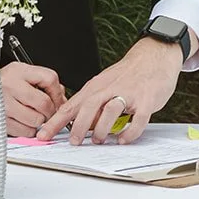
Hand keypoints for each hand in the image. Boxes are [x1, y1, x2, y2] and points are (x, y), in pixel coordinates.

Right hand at [0, 64, 66, 134]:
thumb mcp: (19, 74)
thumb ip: (41, 82)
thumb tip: (62, 97)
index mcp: (18, 70)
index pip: (49, 78)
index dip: (58, 92)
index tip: (58, 99)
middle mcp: (10, 85)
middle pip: (44, 103)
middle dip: (50, 111)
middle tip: (47, 112)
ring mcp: (4, 104)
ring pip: (36, 120)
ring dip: (39, 122)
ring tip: (32, 116)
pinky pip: (24, 131)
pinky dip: (27, 130)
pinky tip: (21, 122)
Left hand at [36, 37, 181, 144]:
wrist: (154, 56)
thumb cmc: (128, 74)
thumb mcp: (104, 84)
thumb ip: (91, 104)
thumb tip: (79, 126)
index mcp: (96, 87)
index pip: (71, 105)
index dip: (56, 121)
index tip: (43, 135)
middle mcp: (110, 89)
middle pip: (89, 106)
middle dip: (79, 126)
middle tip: (75, 141)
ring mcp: (129, 93)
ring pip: (111, 110)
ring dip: (102, 128)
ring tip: (100, 140)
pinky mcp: (146, 100)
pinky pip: (138, 119)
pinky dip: (130, 132)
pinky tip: (125, 139)